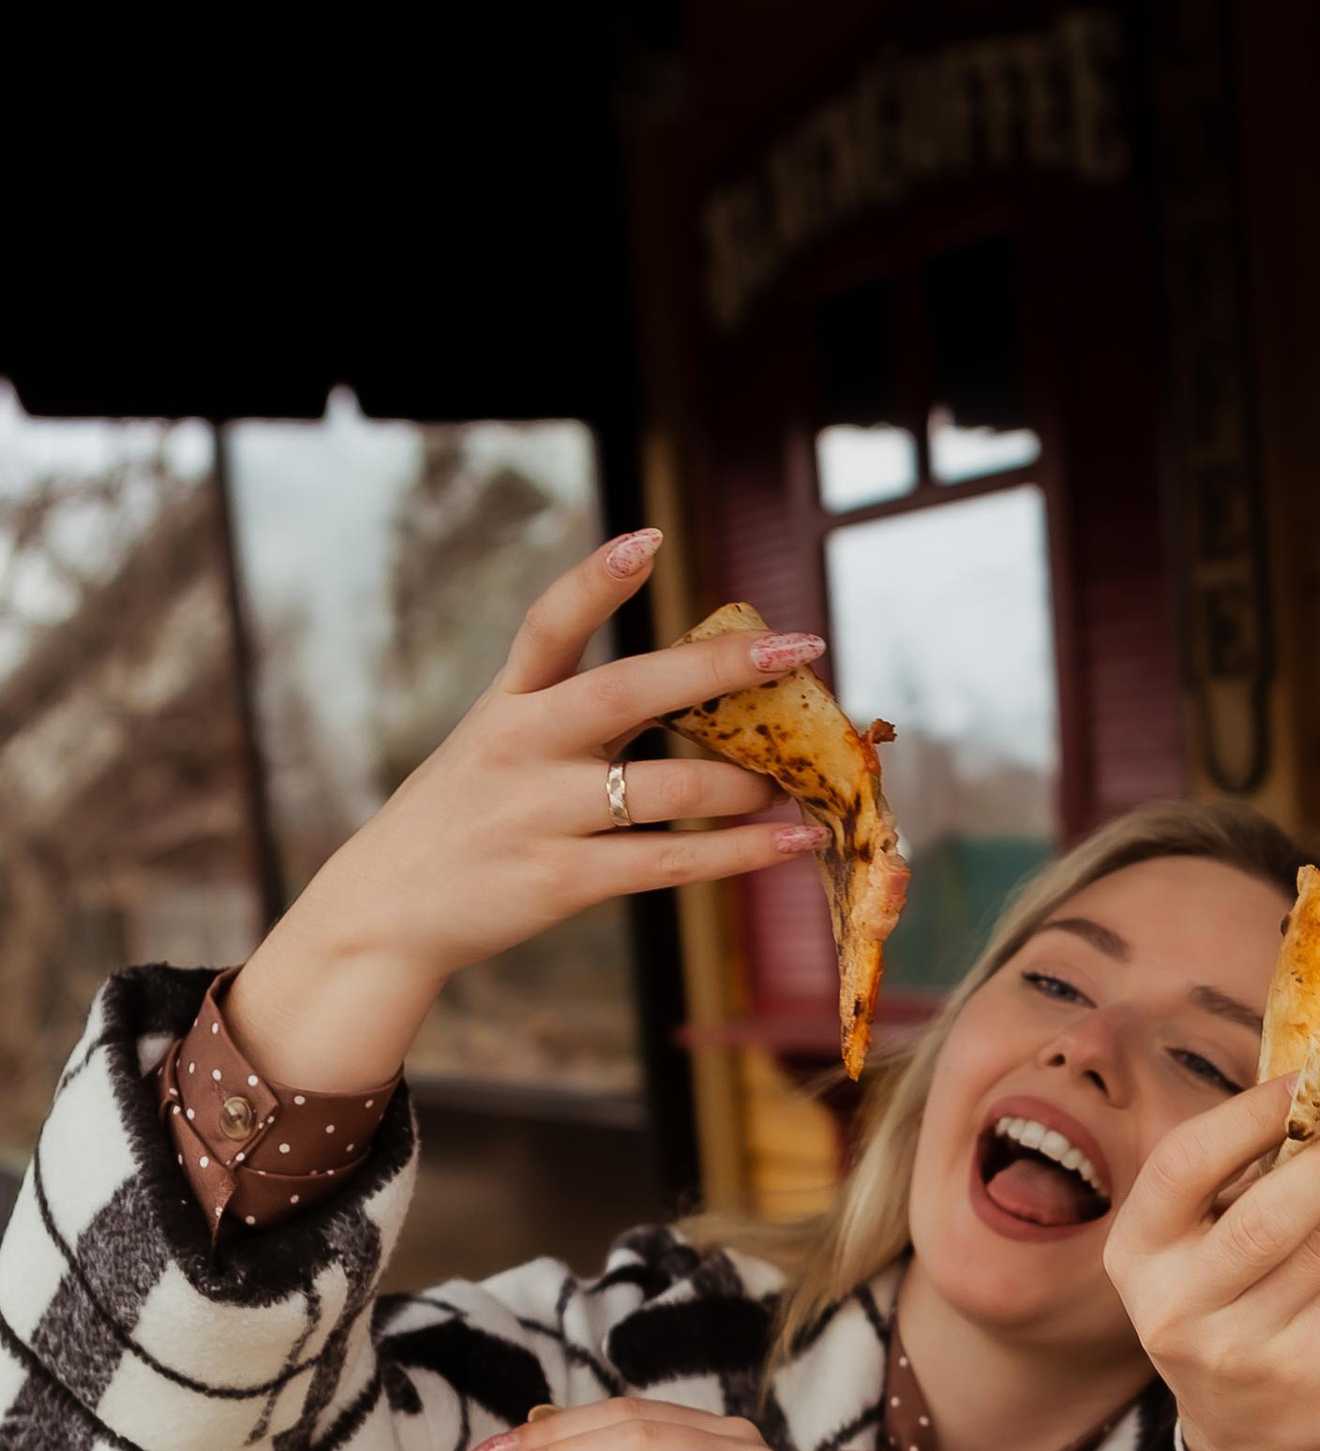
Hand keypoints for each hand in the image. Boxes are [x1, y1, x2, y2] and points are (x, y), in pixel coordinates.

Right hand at [224, 531, 831, 1092]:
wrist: (387, 911)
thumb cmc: (462, 818)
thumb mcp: (495, 743)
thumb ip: (572, 713)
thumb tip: (695, 694)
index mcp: (506, 704)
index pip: (549, 624)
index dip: (597, 579)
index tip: (650, 539)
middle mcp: (522, 747)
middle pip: (629, 691)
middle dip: (719, 669)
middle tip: (796, 649)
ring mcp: (541, 814)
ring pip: (668, 787)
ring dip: (746, 784)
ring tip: (801, 783)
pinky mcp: (561, 880)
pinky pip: (669, 862)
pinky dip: (739, 852)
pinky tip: (791, 840)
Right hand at [1106, 1073, 1319, 1450]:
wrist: (1249, 1431)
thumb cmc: (1229, 1304)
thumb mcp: (1202, 1246)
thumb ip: (1243, 1174)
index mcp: (1137, 1250)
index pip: (1182, 1166)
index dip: (1248, 1116)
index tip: (1312, 1072)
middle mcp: (1174, 1302)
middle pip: (1265, 1216)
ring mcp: (1237, 1344)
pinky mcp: (1300, 1365)